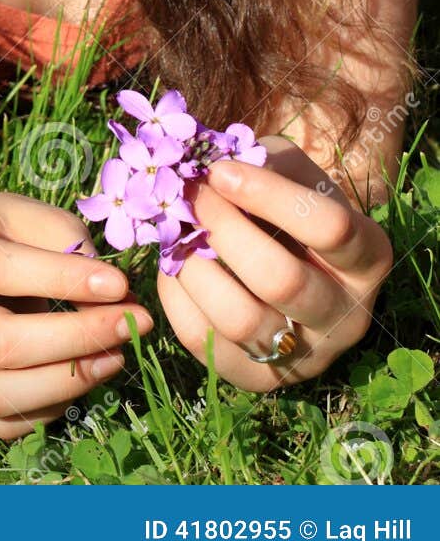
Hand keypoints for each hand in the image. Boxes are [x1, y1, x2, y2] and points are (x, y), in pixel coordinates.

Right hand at [0, 190, 152, 440]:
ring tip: (115, 356)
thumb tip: (109, 289)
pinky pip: (1, 423)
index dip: (61, 280)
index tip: (118, 284)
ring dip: (68, 382)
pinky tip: (80, 378)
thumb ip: (63, 237)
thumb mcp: (22, 214)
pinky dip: (49, 408)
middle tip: (131, 325)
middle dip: (75, 339)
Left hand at [156, 135, 393, 388]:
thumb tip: (208, 169)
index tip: (219, 170)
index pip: (329, 227)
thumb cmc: (289, 202)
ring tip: (174, 228)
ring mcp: (305, 355)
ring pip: (239, 320)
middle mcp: (346, 315)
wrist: (289, 257)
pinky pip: (204, 341)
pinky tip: (171, 262)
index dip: (268, 195)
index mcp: (368, 256)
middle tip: (190, 194)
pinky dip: (176, 296)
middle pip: (281, 280)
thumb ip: (261, 163)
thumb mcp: (291, 171)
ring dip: (193, 265)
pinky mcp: (257, 377)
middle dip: (224, 229)